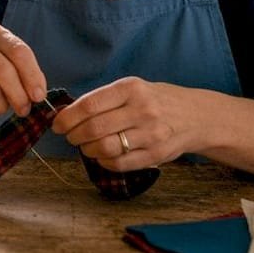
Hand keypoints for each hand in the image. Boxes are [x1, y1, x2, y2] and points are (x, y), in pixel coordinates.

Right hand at [0, 23, 46, 117]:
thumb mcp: (8, 65)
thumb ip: (26, 74)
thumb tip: (39, 94)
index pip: (19, 52)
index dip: (32, 76)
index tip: (39, 97)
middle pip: (5, 71)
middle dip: (19, 96)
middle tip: (24, 109)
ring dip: (1, 106)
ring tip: (0, 106)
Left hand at [51, 77, 193, 170]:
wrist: (196, 116)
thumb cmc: (156, 101)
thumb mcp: (133, 89)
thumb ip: (104, 99)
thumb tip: (67, 114)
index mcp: (131, 88)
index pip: (89, 105)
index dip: (67, 117)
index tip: (57, 124)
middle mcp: (142, 110)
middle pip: (94, 128)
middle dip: (74, 135)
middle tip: (70, 137)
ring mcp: (151, 134)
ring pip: (104, 148)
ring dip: (87, 150)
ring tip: (85, 146)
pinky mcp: (156, 155)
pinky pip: (119, 163)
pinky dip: (103, 162)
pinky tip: (102, 156)